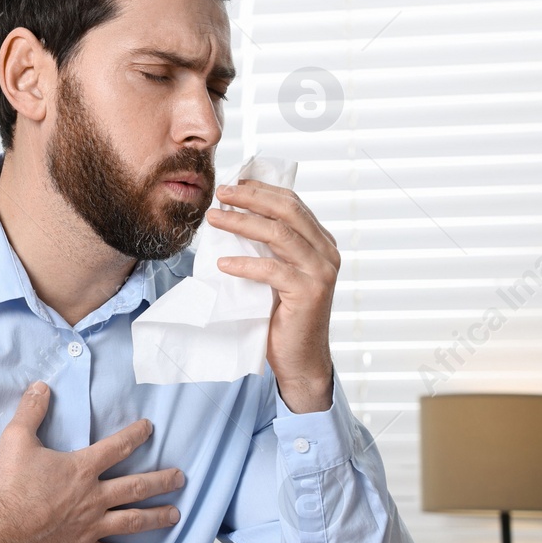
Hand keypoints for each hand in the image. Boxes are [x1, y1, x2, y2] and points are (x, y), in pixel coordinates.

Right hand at [0, 383, 185, 542]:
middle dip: (162, 480)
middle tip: (180, 478)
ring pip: (133, 520)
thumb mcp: (16, 440)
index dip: (135, 435)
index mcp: (81, 468)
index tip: (149, 428)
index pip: (116, 447)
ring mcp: (91, 526)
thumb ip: (31, 411)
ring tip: (175, 515)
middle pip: (136, 486)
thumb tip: (41, 386)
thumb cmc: (8, 486)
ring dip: (157, 516)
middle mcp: (93, 497)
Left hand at [207, 180, 338, 412]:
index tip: (234, 184)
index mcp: (322, 242)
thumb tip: (236, 215)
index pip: (292, 204)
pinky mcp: (309, 293)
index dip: (262, 190)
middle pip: (287, 211)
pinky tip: (222, 264)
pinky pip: (272, 270)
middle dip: (251, 198)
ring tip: (214, 220)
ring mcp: (321, 272)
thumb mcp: (278, 273)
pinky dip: (244, 264)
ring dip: (242, 224)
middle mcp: (327, 253)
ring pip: (279, 235)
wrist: (300, 359)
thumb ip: (270, 247)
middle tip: (221, 194)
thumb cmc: (283, 315)